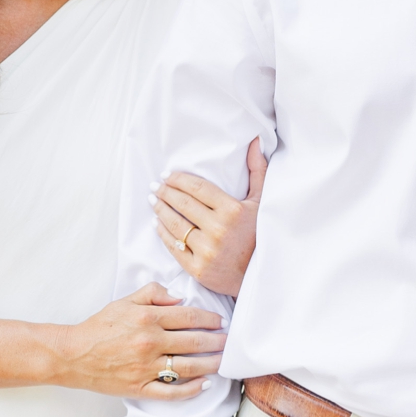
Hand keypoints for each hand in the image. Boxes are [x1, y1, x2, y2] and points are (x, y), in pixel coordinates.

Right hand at [51, 283, 225, 398]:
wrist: (73, 355)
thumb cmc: (100, 326)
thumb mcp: (124, 302)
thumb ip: (153, 294)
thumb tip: (180, 298)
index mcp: (148, 319)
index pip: (189, 317)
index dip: (210, 319)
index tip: (221, 321)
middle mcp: (150, 343)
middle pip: (195, 342)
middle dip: (217, 341)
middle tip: (230, 341)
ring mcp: (146, 367)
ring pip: (189, 367)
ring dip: (211, 364)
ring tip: (224, 361)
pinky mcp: (140, 388)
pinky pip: (171, 392)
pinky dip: (191, 390)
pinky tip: (204, 384)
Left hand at [152, 139, 267, 296]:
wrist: (260, 275)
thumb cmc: (260, 234)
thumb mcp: (261, 202)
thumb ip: (257, 170)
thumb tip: (254, 141)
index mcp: (233, 210)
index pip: (198, 188)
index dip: (179, 179)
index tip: (168, 175)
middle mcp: (218, 229)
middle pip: (183, 204)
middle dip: (165, 192)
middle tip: (155, 186)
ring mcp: (207, 250)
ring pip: (175, 224)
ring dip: (160, 210)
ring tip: (153, 200)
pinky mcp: (198, 269)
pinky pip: (174, 247)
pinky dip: (163, 233)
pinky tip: (157, 223)